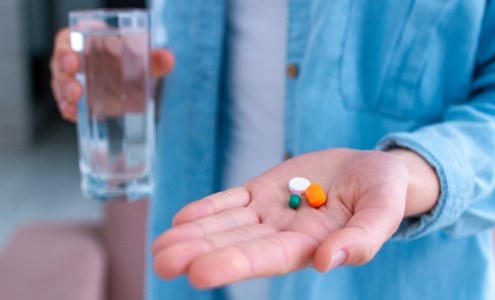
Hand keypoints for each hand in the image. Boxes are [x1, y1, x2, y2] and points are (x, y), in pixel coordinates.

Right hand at [50, 28, 174, 121]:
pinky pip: (67, 103)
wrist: (129, 75)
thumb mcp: (141, 57)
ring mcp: (72, 79)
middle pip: (60, 66)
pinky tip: (73, 115)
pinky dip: (69, 109)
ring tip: (75, 103)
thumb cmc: (127, 58)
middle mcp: (74, 59)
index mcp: (85, 40)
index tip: (73, 61)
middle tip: (75, 90)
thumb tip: (168, 59)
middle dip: (65, 79)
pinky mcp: (75, 98)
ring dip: (66, 96)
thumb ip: (154, 58)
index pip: (68, 41)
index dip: (66, 51)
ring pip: (61, 86)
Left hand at [152, 149, 433, 287]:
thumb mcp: (382, 213)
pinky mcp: (262, 190)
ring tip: (159, 246)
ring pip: (226, 225)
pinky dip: (208, 208)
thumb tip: (326, 262)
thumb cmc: (382, 194)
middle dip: (199, 252)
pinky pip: (231, 200)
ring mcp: (269, 211)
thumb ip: (362, 239)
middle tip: (162, 262)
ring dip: (193, 234)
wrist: (370, 170)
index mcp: (310, 245)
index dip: (234, 264)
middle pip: (236, 244)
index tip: (198, 273)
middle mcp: (282, 233)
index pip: (266, 259)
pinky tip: (182, 217)